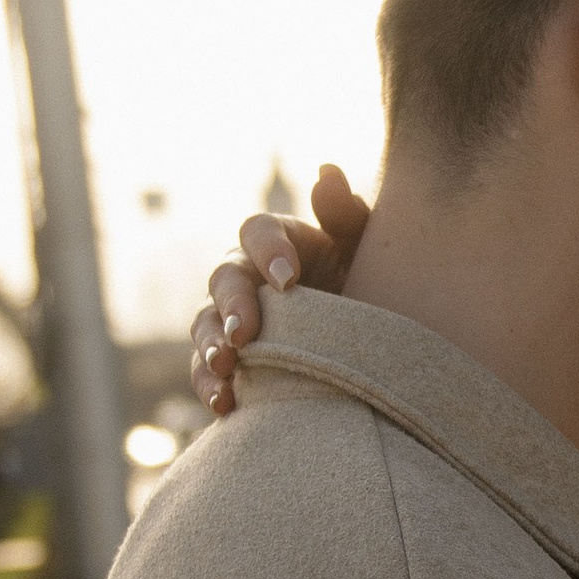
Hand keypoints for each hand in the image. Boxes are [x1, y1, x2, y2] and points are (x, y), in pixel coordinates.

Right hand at [191, 164, 371, 413]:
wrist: (372, 345)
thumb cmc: (368, 283)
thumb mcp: (366, 249)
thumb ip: (346, 214)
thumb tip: (327, 174)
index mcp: (278, 241)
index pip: (256, 230)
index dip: (267, 250)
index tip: (290, 280)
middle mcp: (247, 276)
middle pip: (224, 279)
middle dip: (232, 305)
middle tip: (246, 332)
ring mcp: (232, 320)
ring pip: (206, 325)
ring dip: (211, 346)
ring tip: (227, 367)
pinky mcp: (230, 362)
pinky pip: (206, 371)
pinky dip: (210, 387)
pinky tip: (224, 404)